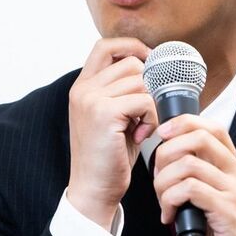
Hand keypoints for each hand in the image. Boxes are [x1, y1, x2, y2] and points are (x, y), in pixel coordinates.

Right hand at [66, 38, 158, 228]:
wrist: (94, 189)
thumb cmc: (109, 157)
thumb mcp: (114, 118)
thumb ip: (123, 93)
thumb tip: (153, 70)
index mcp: (83, 87)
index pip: (105, 46)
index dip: (131, 47)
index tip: (150, 63)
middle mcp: (83, 89)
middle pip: (131, 64)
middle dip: (148, 86)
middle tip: (145, 115)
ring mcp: (91, 100)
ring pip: (141, 82)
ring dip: (151, 105)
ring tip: (142, 128)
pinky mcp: (104, 114)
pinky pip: (144, 101)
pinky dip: (151, 118)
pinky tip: (141, 136)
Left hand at [152, 115, 235, 235]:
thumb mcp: (219, 202)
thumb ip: (201, 182)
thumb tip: (165, 170)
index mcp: (235, 168)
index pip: (211, 128)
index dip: (182, 124)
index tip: (162, 136)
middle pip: (197, 137)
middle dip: (165, 154)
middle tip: (158, 179)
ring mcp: (235, 191)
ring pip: (188, 164)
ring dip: (164, 182)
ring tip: (163, 202)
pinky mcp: (228, 210)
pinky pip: (190, 190)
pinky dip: (170, 201)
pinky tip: (169, 216)